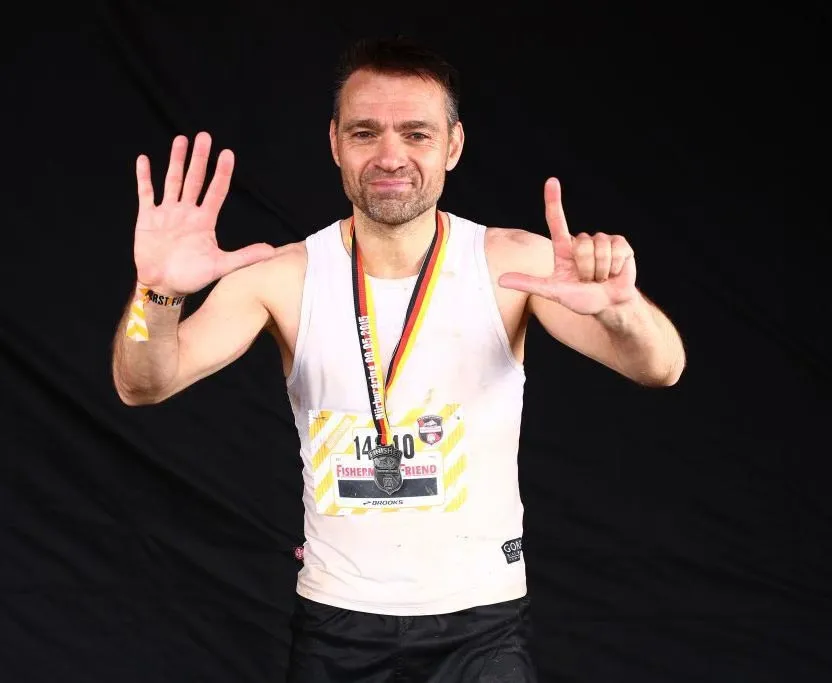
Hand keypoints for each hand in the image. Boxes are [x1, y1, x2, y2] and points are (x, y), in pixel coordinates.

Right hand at [133, 132, 273, 295]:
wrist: (163, 286)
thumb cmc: (192, 277)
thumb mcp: (220, 266)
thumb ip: (245, 256)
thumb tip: (272, 251)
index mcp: (205, 220)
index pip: (216, 191)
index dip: (222, 173)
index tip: (228, 153)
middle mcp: (187, 212)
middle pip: (195, 179)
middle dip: (199, 158)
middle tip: (204, 136)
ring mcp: (167, 213)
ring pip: (173, 180)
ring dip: (176, 161)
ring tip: (181, 140)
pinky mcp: (148, 217)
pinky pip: (146, 193)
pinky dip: (145, 177)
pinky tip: (144, 159)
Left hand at [498, 178, 637, 314]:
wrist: (608, 306)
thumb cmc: (580, 299)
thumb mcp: (552, 292)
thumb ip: (528, 284)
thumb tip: (500, 280)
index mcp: (564, 248)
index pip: (556, 220)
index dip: (554, 200)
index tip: (551, 181)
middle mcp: (581, 242)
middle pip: (583, 244)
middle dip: (586, 268)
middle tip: (587, 280)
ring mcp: (602, 241)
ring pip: (600, 246)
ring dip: (601, 269)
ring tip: (600, 278)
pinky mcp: (620, 244)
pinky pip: (617, 249)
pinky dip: (615, 266)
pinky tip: (614, 273)